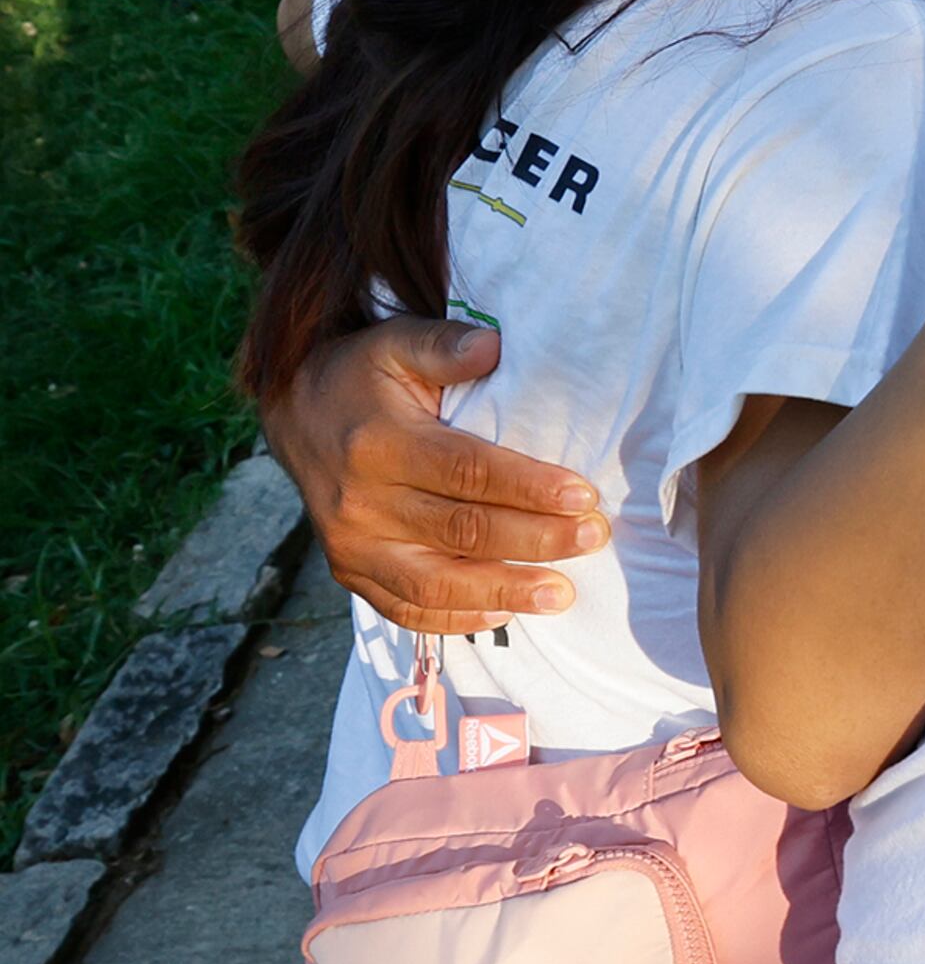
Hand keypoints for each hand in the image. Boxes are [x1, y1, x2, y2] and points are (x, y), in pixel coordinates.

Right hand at [263, 320, 607, 635]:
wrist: (292, 414)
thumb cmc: (360, 377)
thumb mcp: (394, 344)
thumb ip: (443, 345)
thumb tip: (492, 345)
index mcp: (378, 444)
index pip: (466, 472)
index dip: (529, 487)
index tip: (584, 496)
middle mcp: (360, 501)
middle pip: (461, 532)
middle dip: (536, 539)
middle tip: (593, 537)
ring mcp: (351, 544)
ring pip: (434, 584)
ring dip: (504, 591)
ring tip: (563, 593)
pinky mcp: (349, 570)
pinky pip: (404, 609)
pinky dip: (456, 619)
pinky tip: (506, 611)